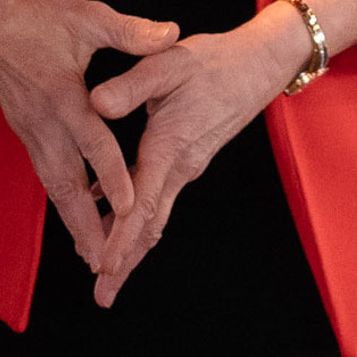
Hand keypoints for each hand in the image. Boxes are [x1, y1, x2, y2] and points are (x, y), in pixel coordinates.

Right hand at [0, 0, 176, 273]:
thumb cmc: (35, 15)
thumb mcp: (86, 17)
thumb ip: (130, 32)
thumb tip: (172, 34)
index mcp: (63, 95)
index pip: (93, 144)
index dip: (112, 177)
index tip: (132, 207)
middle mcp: (44, 122)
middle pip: (67, 184)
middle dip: (86, 226)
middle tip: (105, 262)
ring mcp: (30, 130)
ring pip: (53, 186)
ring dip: (72, 223)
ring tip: (91, 256)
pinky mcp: (24, 131)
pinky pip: (45, 174)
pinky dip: (61, 201)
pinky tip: (73, 217)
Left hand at [83, 7, 311, 306]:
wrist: (259, 64)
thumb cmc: (214, 61)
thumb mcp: (168, 63)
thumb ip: (131, 84)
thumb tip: (96, 102)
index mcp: (170, 146)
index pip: (142, 203)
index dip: (122, 237)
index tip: (105, 266)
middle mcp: (181, 166)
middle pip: (149, 225)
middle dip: (125, 261)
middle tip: (103, 296)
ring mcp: (186, 166)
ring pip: (155, 215)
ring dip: (131, 245)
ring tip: (106, 272)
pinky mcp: (187, 159)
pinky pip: (158, 197)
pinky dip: (137, 217)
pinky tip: (111, 215)